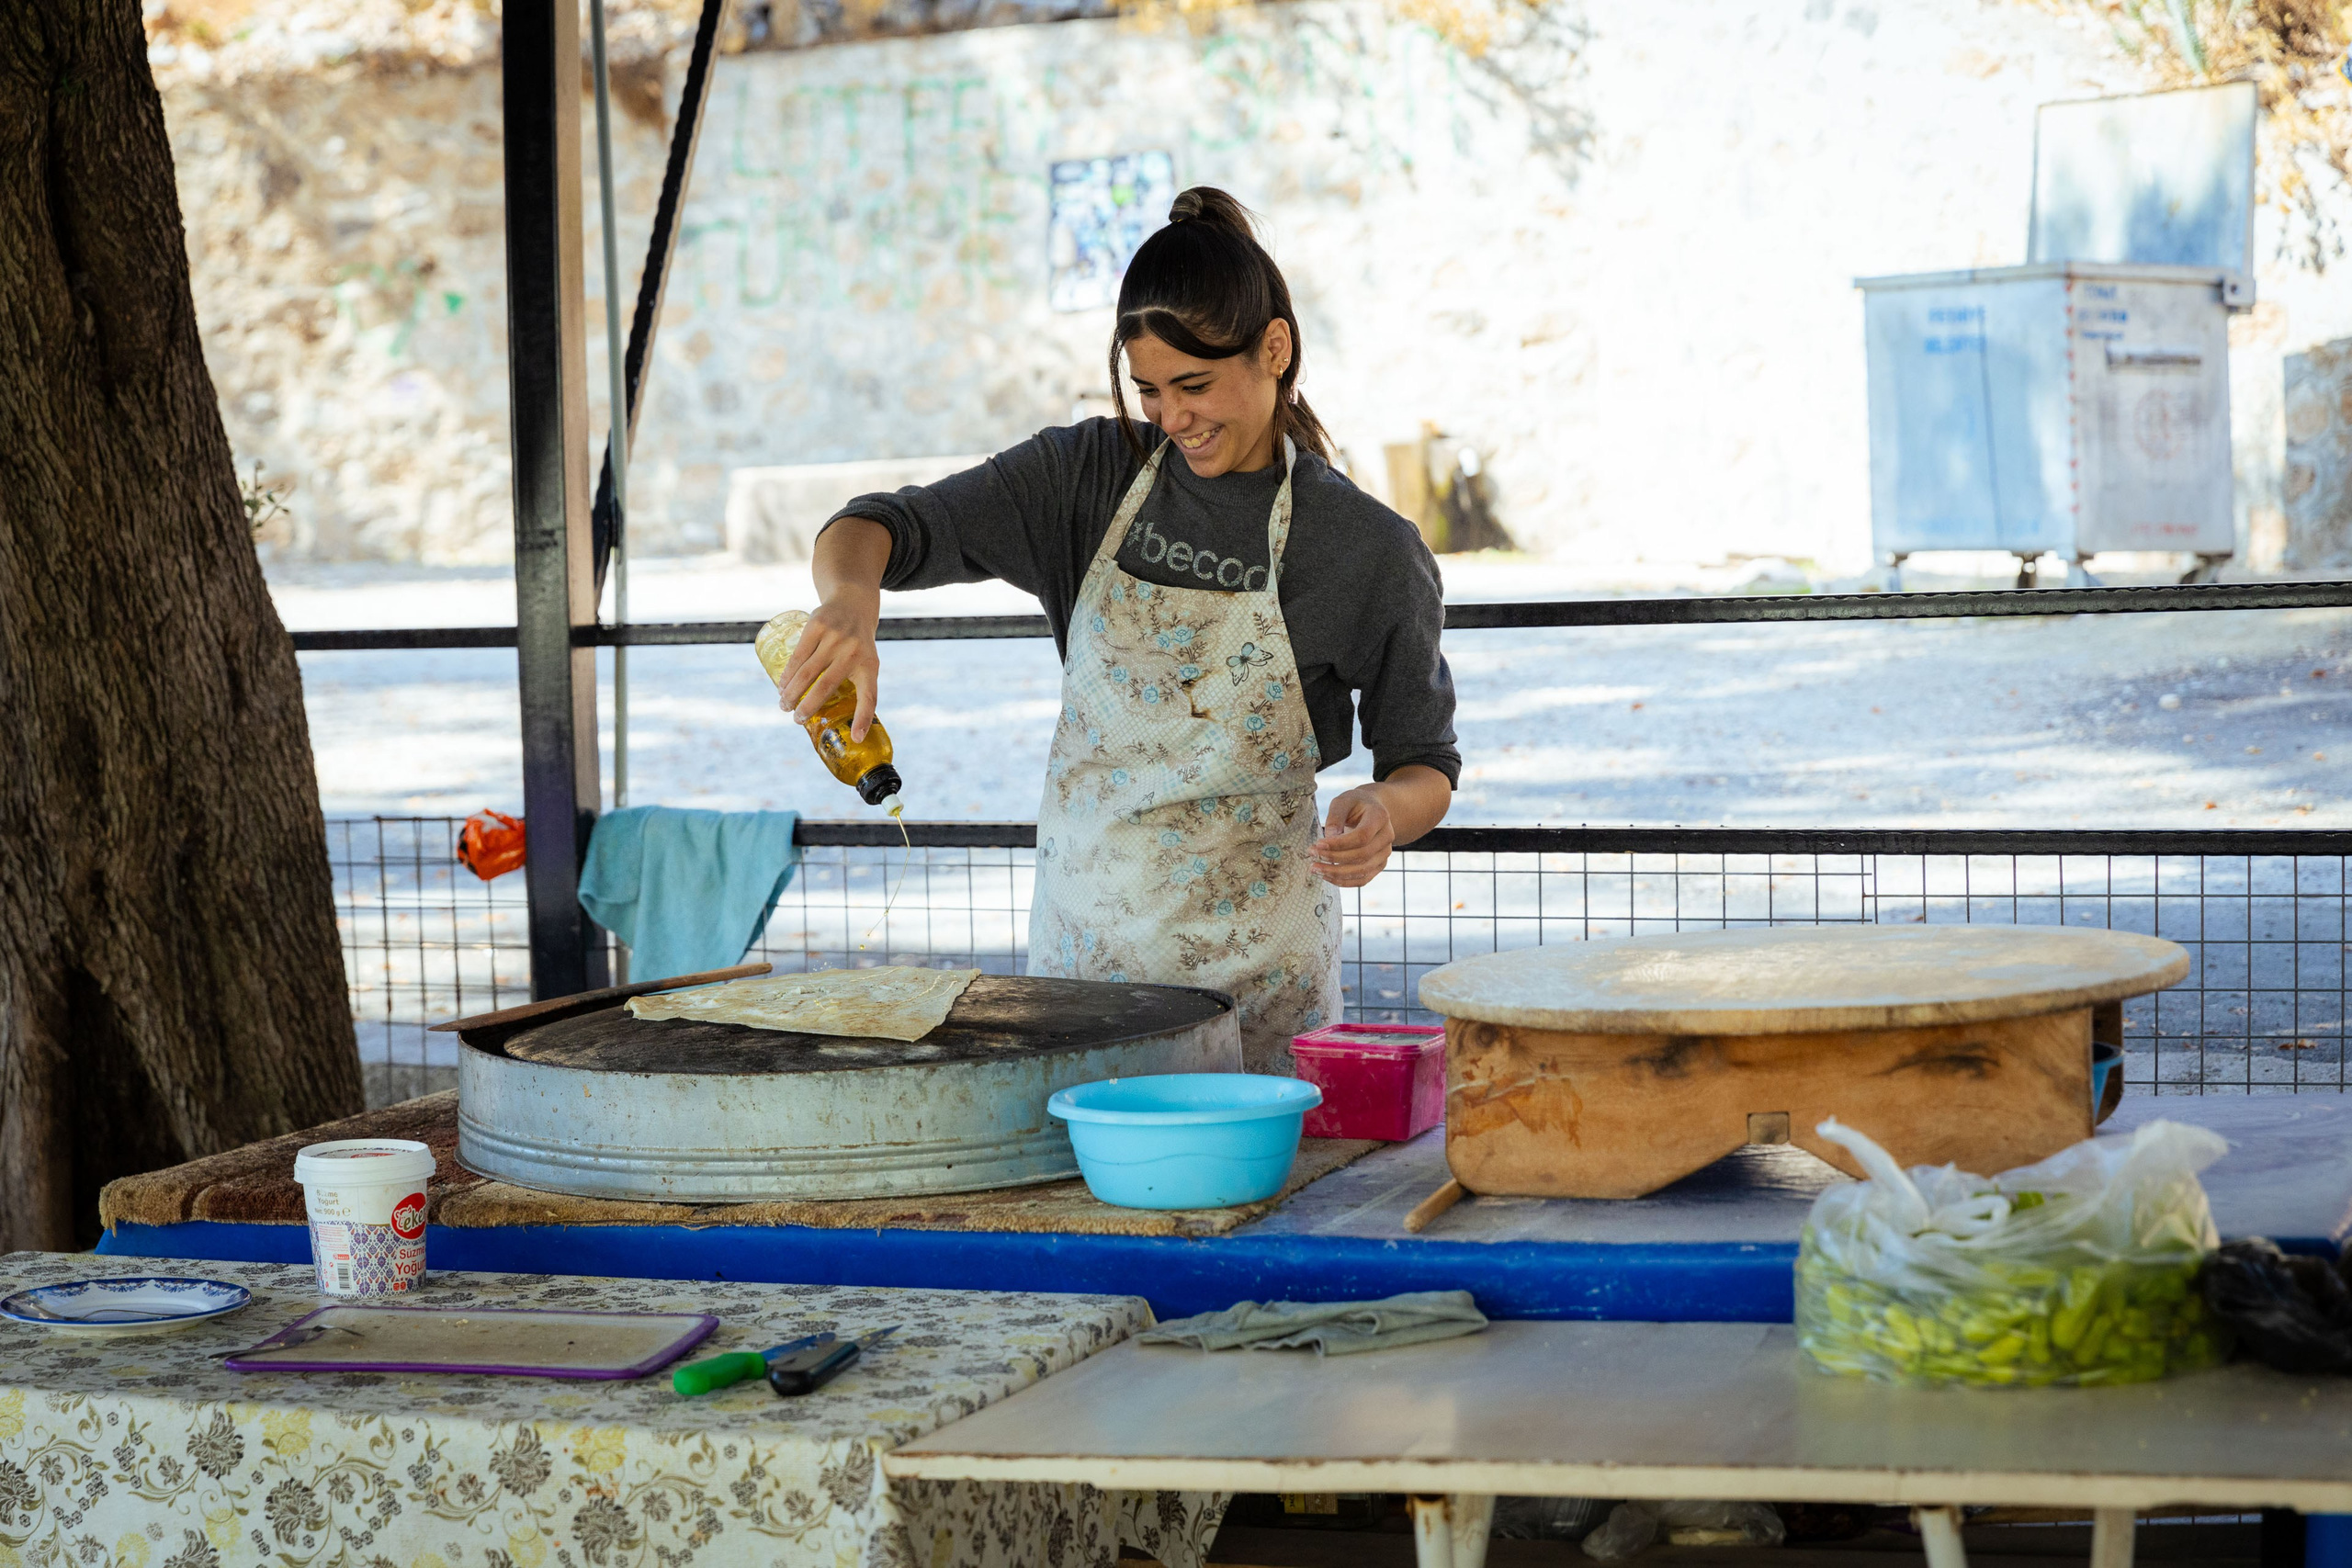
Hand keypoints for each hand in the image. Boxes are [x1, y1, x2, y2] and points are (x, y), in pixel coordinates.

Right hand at [777, 590, 880, 739]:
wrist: (853, 604)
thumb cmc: (859, 645)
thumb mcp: (867, 664)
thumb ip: (860, 690)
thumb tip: (852, 731)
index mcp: (870, 666)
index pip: (869, 696)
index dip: (863, 718)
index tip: (854, 738)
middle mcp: (853, 652)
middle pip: (826, 687)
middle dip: (808, 707)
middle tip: (797, 720)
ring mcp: (834, 638)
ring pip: (807, 673)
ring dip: (792, 692)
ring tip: (784, 705)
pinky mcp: (817, 626)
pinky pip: (798, 656)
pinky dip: (788, 674)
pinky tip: (782, 685)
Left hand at [1312, 785, 1396, 887]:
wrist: (1371, 809)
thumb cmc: (1355, 804)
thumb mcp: (1343, 802)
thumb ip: (1335, 818)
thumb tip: (1328, 841)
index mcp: (1380, 817)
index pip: (1362, 836)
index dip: (1339, 844)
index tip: (1318, 844)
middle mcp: (1387, 836)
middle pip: (1362, 855)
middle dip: (1334, 858)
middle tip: (1312, 856)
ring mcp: (1385, 852)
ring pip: (1363, 870)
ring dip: (1337, 873)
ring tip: (1316, 869)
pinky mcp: (1379, 864)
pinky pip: (1363, 879)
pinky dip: (1344, 881)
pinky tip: (1327, 876)